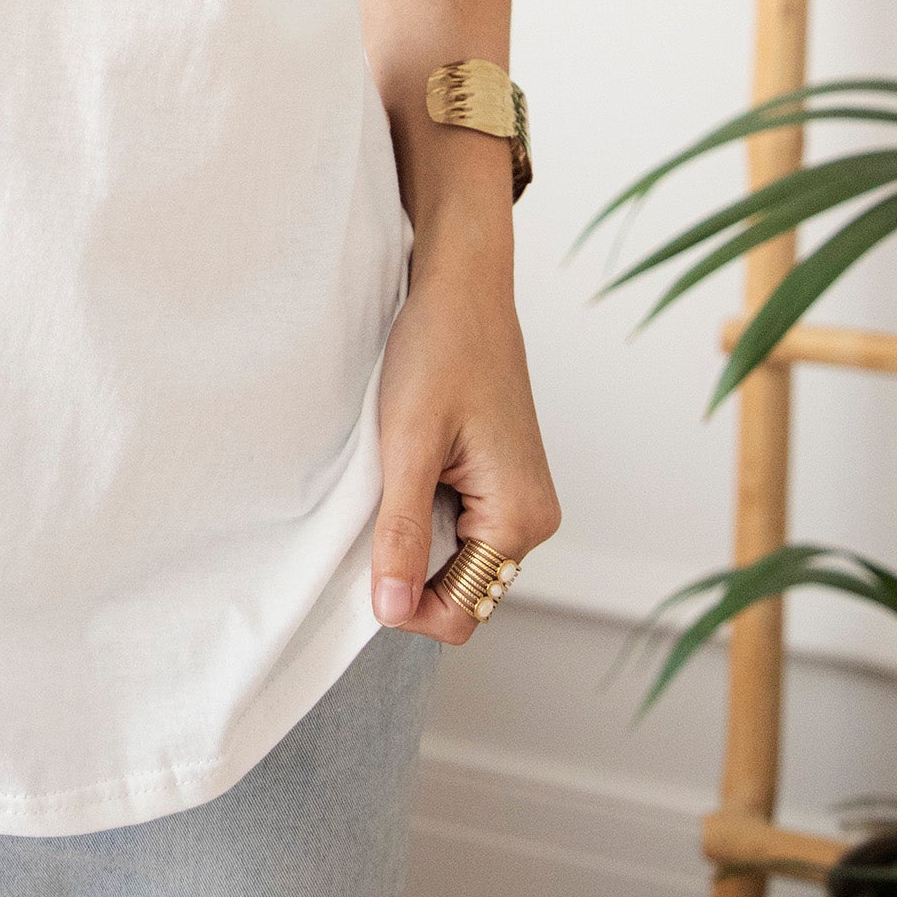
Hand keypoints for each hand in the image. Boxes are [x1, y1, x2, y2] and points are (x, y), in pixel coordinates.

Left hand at [371, 239, 559, 645]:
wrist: (463, 285)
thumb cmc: (440, 348)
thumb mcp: (407, 444)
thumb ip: (401, 531)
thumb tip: (391, 610)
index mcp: (520, 518)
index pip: (460, 612)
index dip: (405, 604)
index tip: (363, 559)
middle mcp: (533, 518)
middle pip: (459, 588)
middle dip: (408, 564)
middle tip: (372, 506)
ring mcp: (521, 498)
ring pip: (454, 556)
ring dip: (413, 532)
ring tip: (392, 475)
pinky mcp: (502, 478)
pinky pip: (458, 522)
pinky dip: (423, 507)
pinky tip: (407, 465)